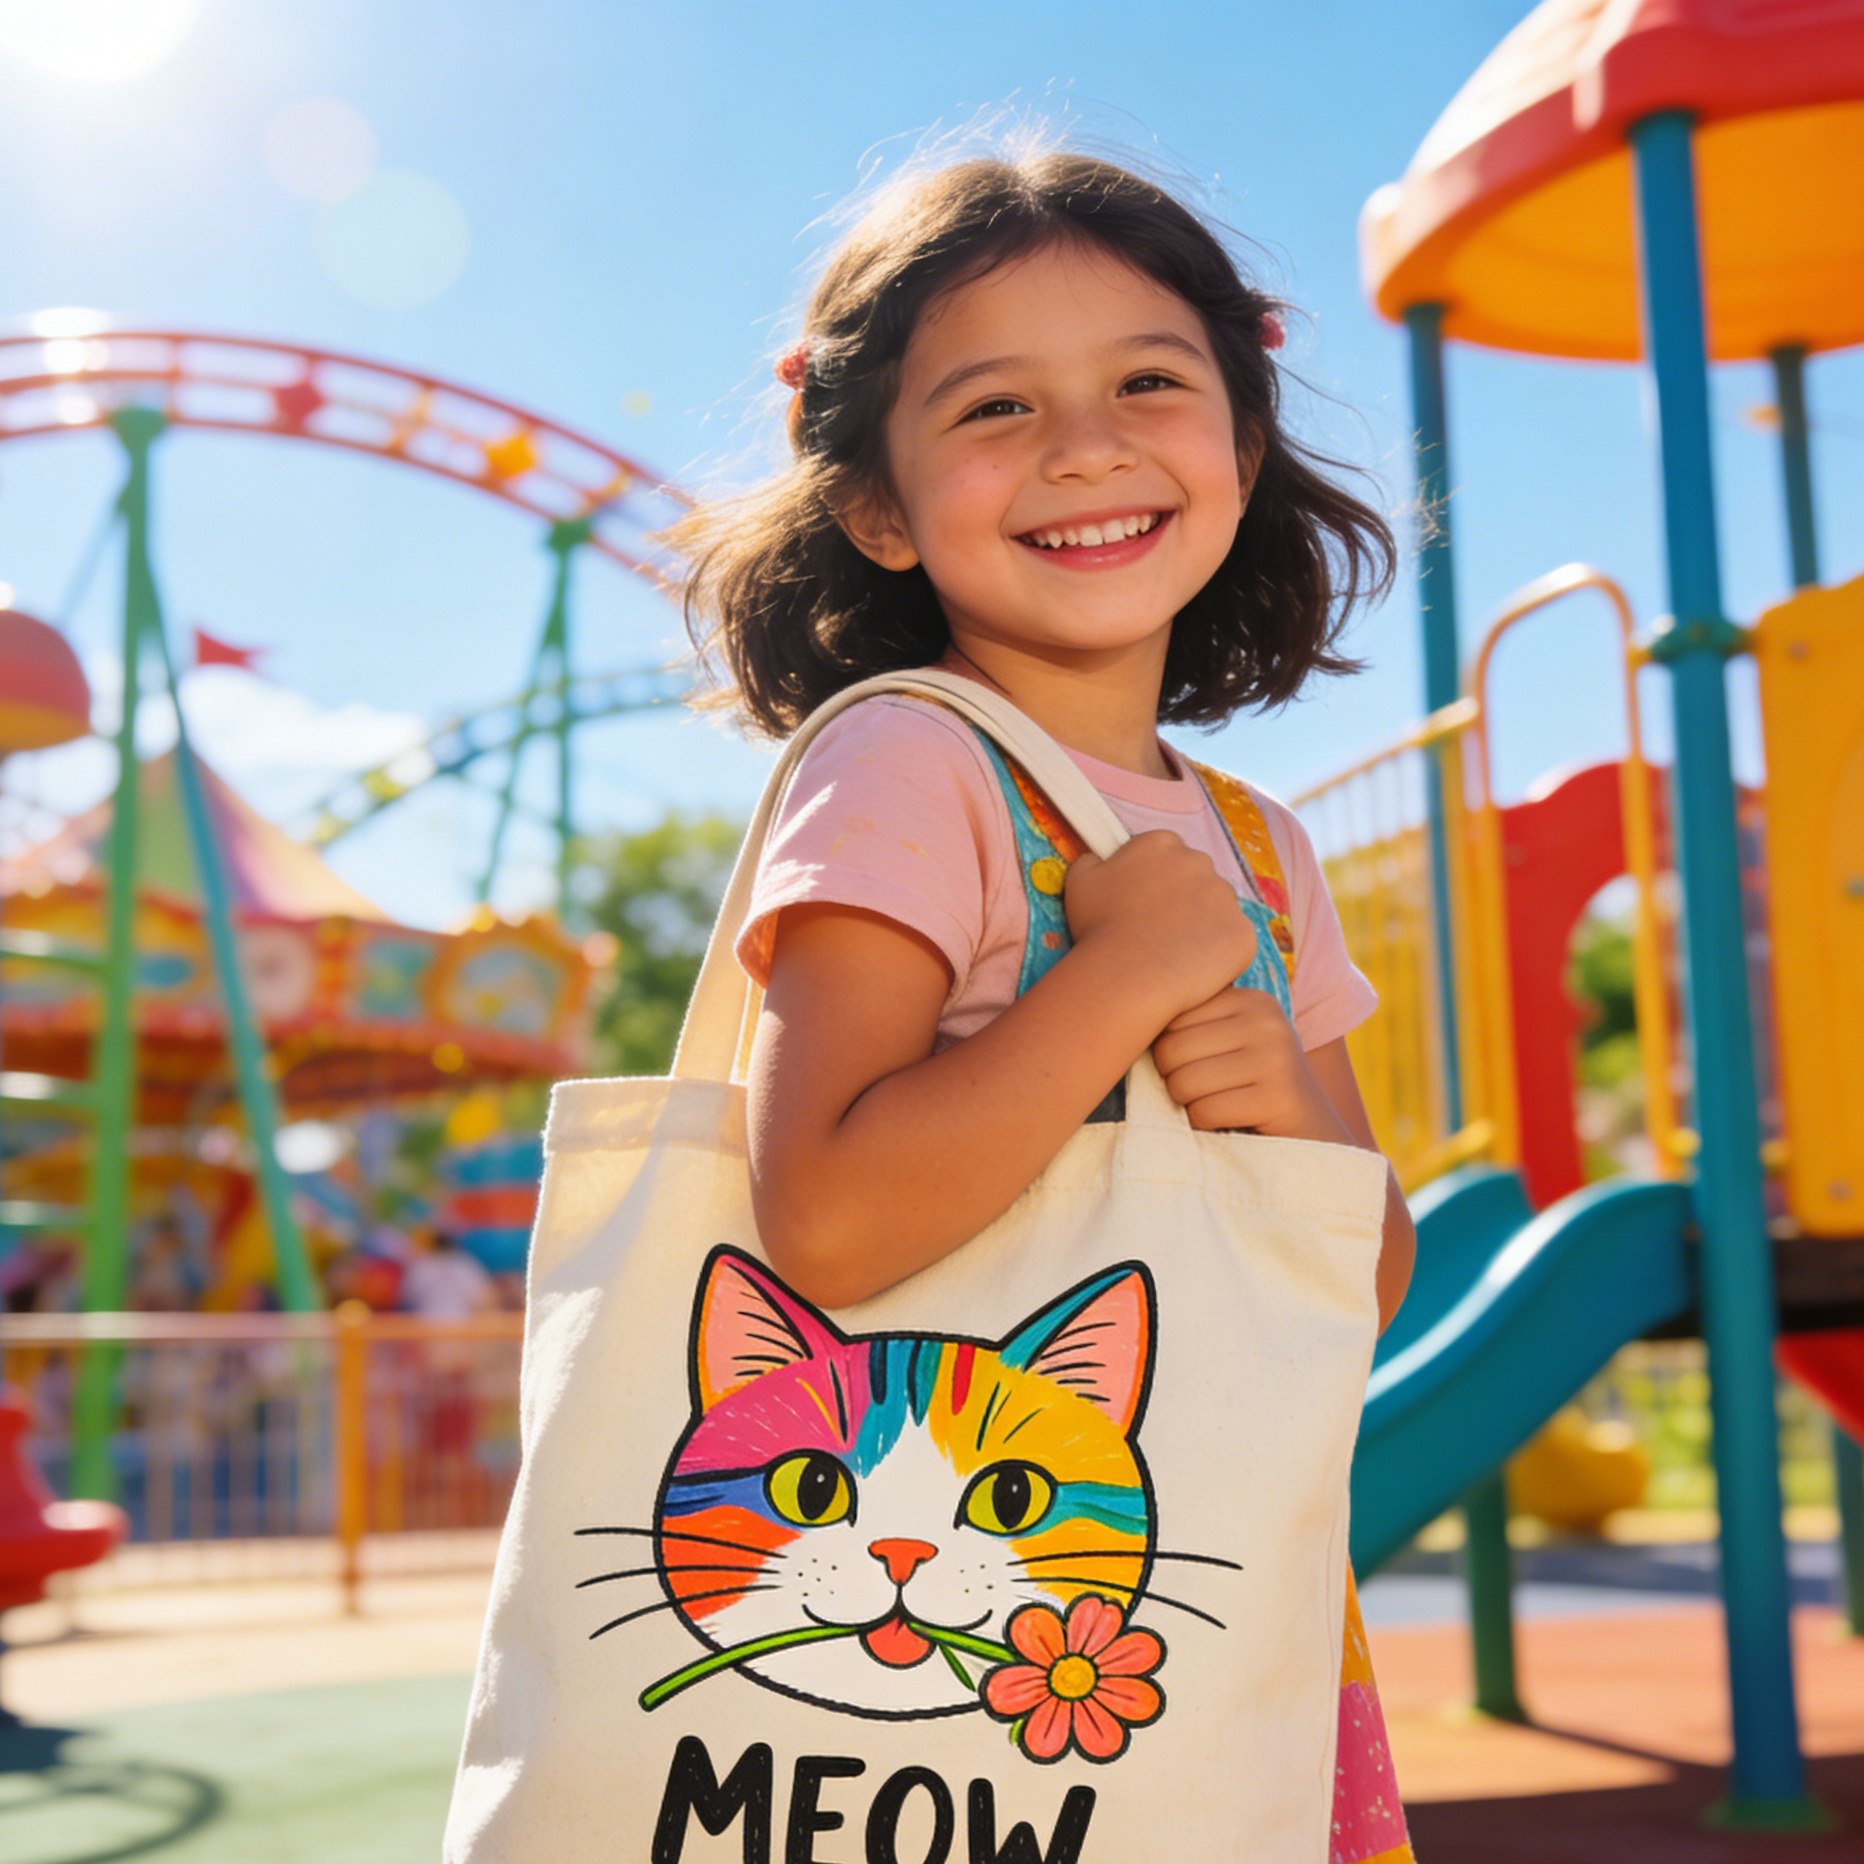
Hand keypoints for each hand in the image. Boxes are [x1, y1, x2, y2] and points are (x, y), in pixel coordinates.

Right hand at [1064, 833, 1258, 1023]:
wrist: (1130, 973)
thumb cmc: (1099, 926)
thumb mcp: (1080, 882)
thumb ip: (1092, 861)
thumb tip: (1100, 860)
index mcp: (1162, 844)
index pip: (1164, 854)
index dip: (1152, 881)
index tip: (1141, 904)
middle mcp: (1200, 862)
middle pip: (1195, 878)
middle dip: (1182, 899)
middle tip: (1158, 931)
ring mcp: (1227, 898)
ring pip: (1217, 910)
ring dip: (1201, 926)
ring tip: (1174, 954)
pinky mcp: (1243, 932)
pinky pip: (1233, 942)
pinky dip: (1218, 955)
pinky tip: (1193, 970)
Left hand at [1150, 986, 1353, 1140]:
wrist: (1317, 1138)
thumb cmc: (1255, 1090)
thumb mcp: (1230, 1043)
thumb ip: (1190, 1024)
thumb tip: (1116, 1014)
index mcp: (1249, 998)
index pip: (1167, 1015)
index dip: (1169, 1051)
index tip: (1200, 1065)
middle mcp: (1265, 1018)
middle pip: (1169, 1050)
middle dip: (1176, 1081)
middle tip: (1209, 1092)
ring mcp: (1275, 1056)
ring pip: (1182, 1083)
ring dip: (1191, 1106)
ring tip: (1223, 1105)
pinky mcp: (1277, 1097)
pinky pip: (1204, 1112)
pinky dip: (1207, 1126)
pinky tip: (1233, 1123)